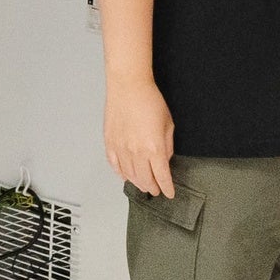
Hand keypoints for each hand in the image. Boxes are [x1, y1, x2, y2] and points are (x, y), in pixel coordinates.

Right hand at [104, 77, 176, 197]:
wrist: (128, 86)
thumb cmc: (149, 100)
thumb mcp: (168, 123)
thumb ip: (167, 145)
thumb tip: (164, 159)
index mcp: (154, 148)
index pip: (162, 176)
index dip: (167, 187)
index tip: (169, 193)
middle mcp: (136, 152)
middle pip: (145, 180)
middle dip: (153, 188)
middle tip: (156, 190)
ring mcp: (121, 149)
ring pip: (129, 175)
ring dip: (138, 183)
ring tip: (143, 185)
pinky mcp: (110, 143)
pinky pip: (115, 165)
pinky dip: (121, 173)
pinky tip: (125, 176)